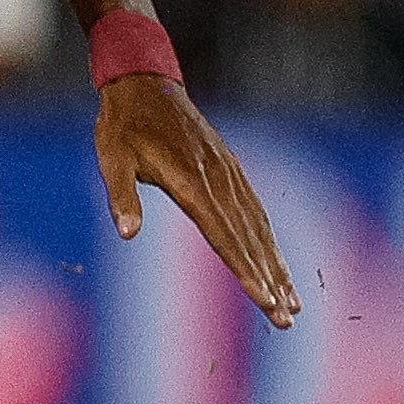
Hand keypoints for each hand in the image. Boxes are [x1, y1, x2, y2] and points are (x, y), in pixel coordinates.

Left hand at [94, 73, 299, 326]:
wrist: (144, 83)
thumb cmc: (122, 126)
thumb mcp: (111, 159)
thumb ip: (122, 197)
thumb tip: (127, 233)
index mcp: (190, 183)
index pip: (223, 237)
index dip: (245, 272)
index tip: (264, 301)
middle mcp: (218, 181)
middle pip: (249, 240)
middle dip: (270, 282)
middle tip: (287, 320)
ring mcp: (229, 174)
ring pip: (260, 227)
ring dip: (277, 266)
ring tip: (292, 302)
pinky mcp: (231, 168)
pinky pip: (256, 209)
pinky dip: (269, 240)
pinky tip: (277, 262)